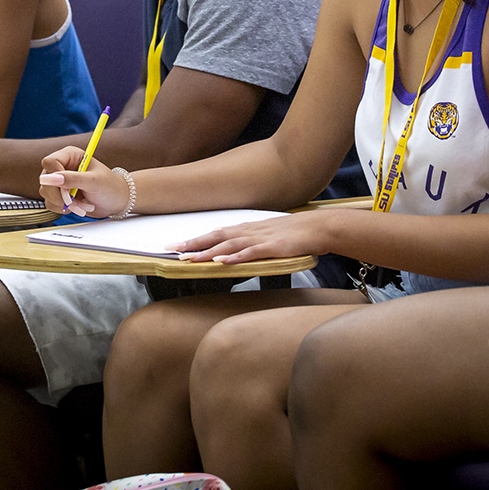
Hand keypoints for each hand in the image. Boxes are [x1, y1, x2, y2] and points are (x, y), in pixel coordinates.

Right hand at [38, 148, 128, 217]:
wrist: (116, 201)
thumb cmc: (110, 186)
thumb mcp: (94, 181)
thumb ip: (72, 179)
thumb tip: (51, 178)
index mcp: (70, 155)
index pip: (49, 162)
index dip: (54, 176)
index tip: (66, 187)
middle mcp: (62, 167)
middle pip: (45, 180)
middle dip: (60, 195)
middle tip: (75, 200)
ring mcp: (60, 182)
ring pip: (46, 193)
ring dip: (64, 203)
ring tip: (82, 204)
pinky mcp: (60, 195)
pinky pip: (51, 203)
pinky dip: (64, 209)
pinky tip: (78, 207)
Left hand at [170, 211, 343, 264]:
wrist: (317, 227)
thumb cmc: (293, 234)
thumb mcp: (266, 237)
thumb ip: (248, 243)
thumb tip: (230, 251)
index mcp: (246, 229)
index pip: (214, 234)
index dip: (194, 239)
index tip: (175, 246)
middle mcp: (248, 231)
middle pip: (215, 237)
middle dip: (192, 244)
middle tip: (171, 251)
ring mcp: (260, 238)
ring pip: (228, 245)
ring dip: (207, 252)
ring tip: (189, 259)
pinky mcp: (272, 247)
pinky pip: (250, 252)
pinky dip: (234, 257)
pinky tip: (222, 262)